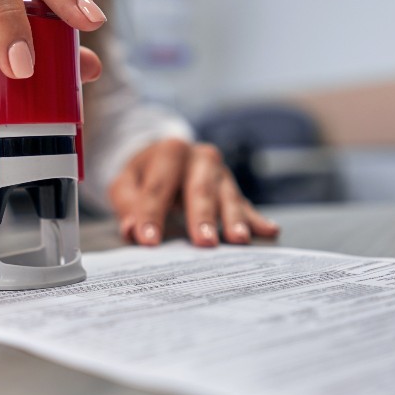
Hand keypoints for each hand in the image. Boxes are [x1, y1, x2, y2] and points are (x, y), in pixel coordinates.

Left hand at [108, 139, 279, 246]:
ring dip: (233, 219)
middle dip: (202, 216)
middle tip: (203, 242)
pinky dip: (256, 219)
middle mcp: (201, 158)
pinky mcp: (232, 189)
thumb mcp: (125, 184)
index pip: (159, 187)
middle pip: (200, 189)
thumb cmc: (144, 175)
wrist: (166, 157)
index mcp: (170, 151)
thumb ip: (127, 204)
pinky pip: (245, 205)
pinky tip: (268, 231)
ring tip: (238, 240)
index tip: (149, 241)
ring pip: (227, 197)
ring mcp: (220, 173)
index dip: (152, 214)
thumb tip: (132, 230)